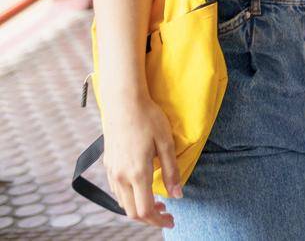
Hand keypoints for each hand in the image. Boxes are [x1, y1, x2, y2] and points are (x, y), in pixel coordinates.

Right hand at [102, 91, 179, 226]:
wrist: (123, 102)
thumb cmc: (148, 118)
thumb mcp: (166, 143)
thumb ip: (171, 171)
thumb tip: (178, 195)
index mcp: (137, 173)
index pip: (145, 210)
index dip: (158, 220)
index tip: (171, 220)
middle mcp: (120, 176)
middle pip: (132, 211)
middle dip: (150, 218)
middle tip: (168, 214)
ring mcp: (112, 171)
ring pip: (123, 202)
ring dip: (139, 208)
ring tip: (158, 203)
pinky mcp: (108, 164)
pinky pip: (117, 190)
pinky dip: (130, 197)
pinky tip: (142, 189)